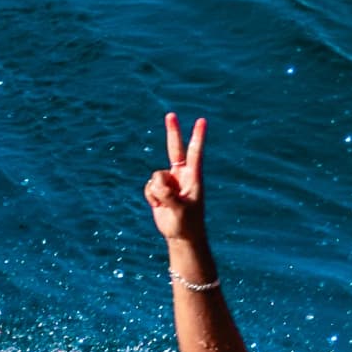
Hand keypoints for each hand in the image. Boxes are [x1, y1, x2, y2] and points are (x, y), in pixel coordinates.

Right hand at [145, 113, 207, 246]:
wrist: (181, 236)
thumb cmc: (187, 224)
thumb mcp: (180, 211)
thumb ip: (168, 196)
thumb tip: (157, 185)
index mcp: (193, 178)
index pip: (195, 153)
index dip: (197, 137)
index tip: (202, 121)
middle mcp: (181, 176)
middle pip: (175, 149)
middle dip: (172, 132)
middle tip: (171, 115)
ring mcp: (169, 182)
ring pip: (155, 176)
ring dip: (157, 192)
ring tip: (167, 205)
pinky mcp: (159, 189)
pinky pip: (149, 187)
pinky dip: (151, 197)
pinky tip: (159, 206)